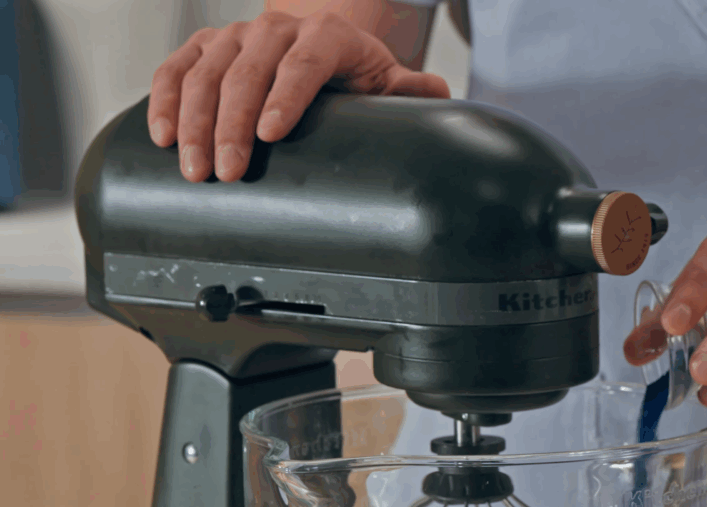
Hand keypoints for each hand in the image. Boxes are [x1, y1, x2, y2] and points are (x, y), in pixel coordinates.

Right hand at [148, 11, 449, 182]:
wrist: (319, 45)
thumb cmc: (354, 72)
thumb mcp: (385, 79)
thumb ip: (410, 91)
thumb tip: (440, 96)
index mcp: (327, 35)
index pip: (303, 62)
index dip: (284, 97)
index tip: (270, 135)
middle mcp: (276, 28)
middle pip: (246, 72)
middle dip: (231, 126)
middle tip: (226, 173)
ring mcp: (236, 36)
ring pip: (205, 73)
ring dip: (193, 122)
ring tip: (193, 169)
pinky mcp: (205, 47)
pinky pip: (175, 69)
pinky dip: (163, 100)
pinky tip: (161, 136)